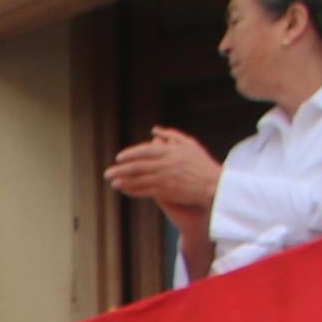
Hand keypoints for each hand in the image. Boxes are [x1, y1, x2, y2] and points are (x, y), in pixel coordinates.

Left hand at [105, 126, 223, 215]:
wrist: (213, 185)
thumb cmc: (202, 164)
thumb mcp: (190, 145)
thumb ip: (171, 135)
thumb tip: (154, 130)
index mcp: (170, 151)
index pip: (145, 151)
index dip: (130, 154)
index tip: (119, 157)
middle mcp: (165, 164)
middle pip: (137, 166)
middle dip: (120, 169)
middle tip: (107, 172)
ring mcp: (165, 178)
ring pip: (138, 179)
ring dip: (123, 181)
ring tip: (112, 182)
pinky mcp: (166, 191)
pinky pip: (145, 191)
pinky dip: (132, 190)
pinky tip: (124, 190)